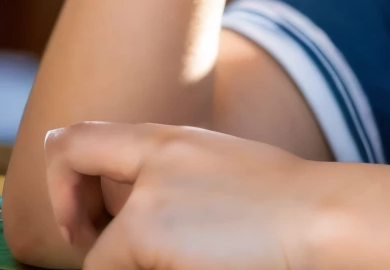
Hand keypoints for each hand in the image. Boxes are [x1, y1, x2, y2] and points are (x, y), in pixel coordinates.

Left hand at [44, 122, 338, 269]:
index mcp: (175, 141)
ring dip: (124, 268)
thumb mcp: (223, 174)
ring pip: (99, 253)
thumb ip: (175, 180)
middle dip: (66, 209)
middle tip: (84, 241)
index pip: (88, 133)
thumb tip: (133, 221)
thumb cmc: (288, 209)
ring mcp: (147, 195)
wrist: (323, 218)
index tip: (82, 211)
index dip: (65, 170)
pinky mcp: (146, 231)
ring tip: (181, 261)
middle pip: (68, 155)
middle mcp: (156, 157)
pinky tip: (192, 266)